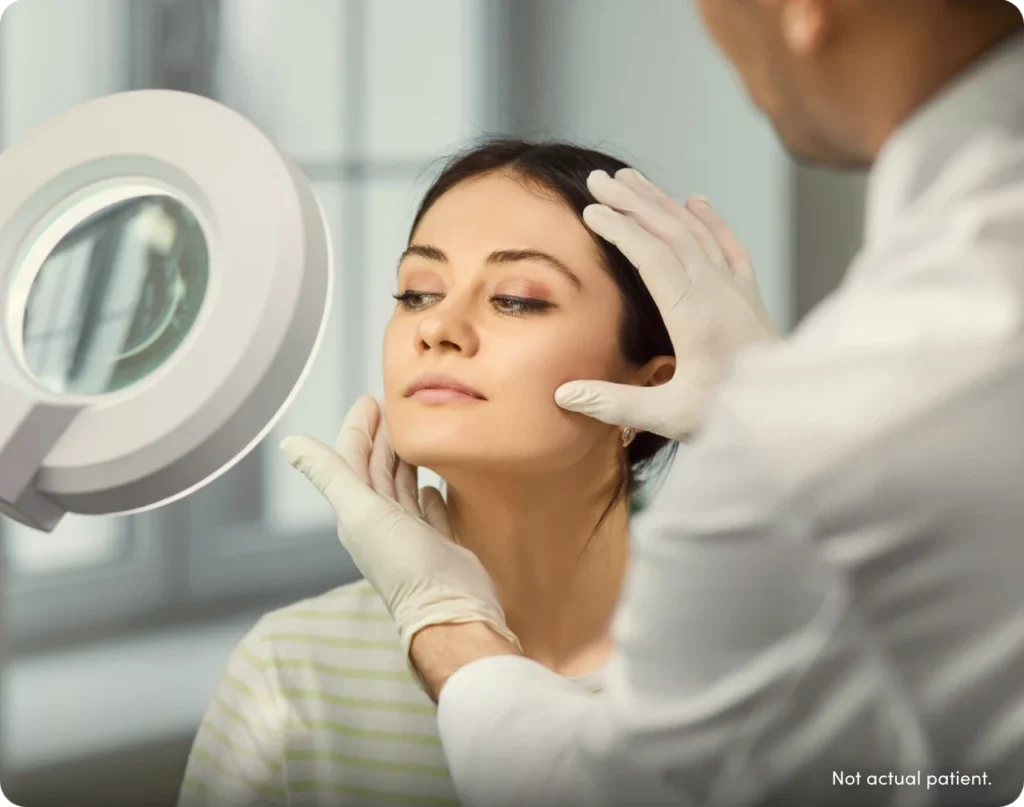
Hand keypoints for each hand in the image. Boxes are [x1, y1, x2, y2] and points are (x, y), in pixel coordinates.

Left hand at [279, 396, 520, 668]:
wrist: (450, 611)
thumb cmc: (405, 565)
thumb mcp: (361, 512)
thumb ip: (328, 475)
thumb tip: (288, 443)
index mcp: (358, 513)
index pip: (353, 459)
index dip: (359, 428)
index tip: (371, 399)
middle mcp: (381, 522)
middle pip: (378, 469)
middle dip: (384, 436)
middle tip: (396, 405)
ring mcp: (411, 534)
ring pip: (404, 486)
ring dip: (406, 459)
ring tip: (417, 433)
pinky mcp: (439, 544)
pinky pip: (431, 511)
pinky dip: (429, 493)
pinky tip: (433, 484)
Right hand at [555, 169, 779, 442]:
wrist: (792, 416)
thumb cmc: (731, 417)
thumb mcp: (668, 416)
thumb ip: (614, 403)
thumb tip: (563, 394)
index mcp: (694, 316)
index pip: (651, 256)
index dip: (619, 230)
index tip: (590, 211)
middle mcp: (717, 293)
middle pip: (671, 232)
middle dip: (633, 201)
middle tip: (598, 178)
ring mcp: (736, 291)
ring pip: (696, 232)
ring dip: (662, 202)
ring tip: (631, 179)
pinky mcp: (750, 297)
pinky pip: (729, 245)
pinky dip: (711, 220)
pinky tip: (695, 200)